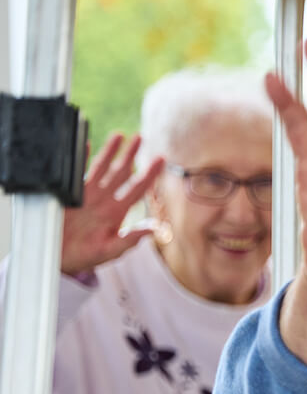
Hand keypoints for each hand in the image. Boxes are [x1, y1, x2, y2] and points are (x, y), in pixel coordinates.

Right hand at [60, 132, 163, 276]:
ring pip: (102, 168)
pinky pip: (77, 172)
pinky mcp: (69, 194)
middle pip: (121, 172)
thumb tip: (155, 229)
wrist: (57, 257)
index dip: (149, 174)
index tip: (161, 160)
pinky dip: (80, 158)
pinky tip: (84, 144)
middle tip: (140, 137)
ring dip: (110, 152)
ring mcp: (87, 195)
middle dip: (131, 155)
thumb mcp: (110, 251)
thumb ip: (131, 240)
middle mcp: (104, 200)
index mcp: (117, 212)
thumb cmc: (84, 256)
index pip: (138, 189)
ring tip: (119, 136)